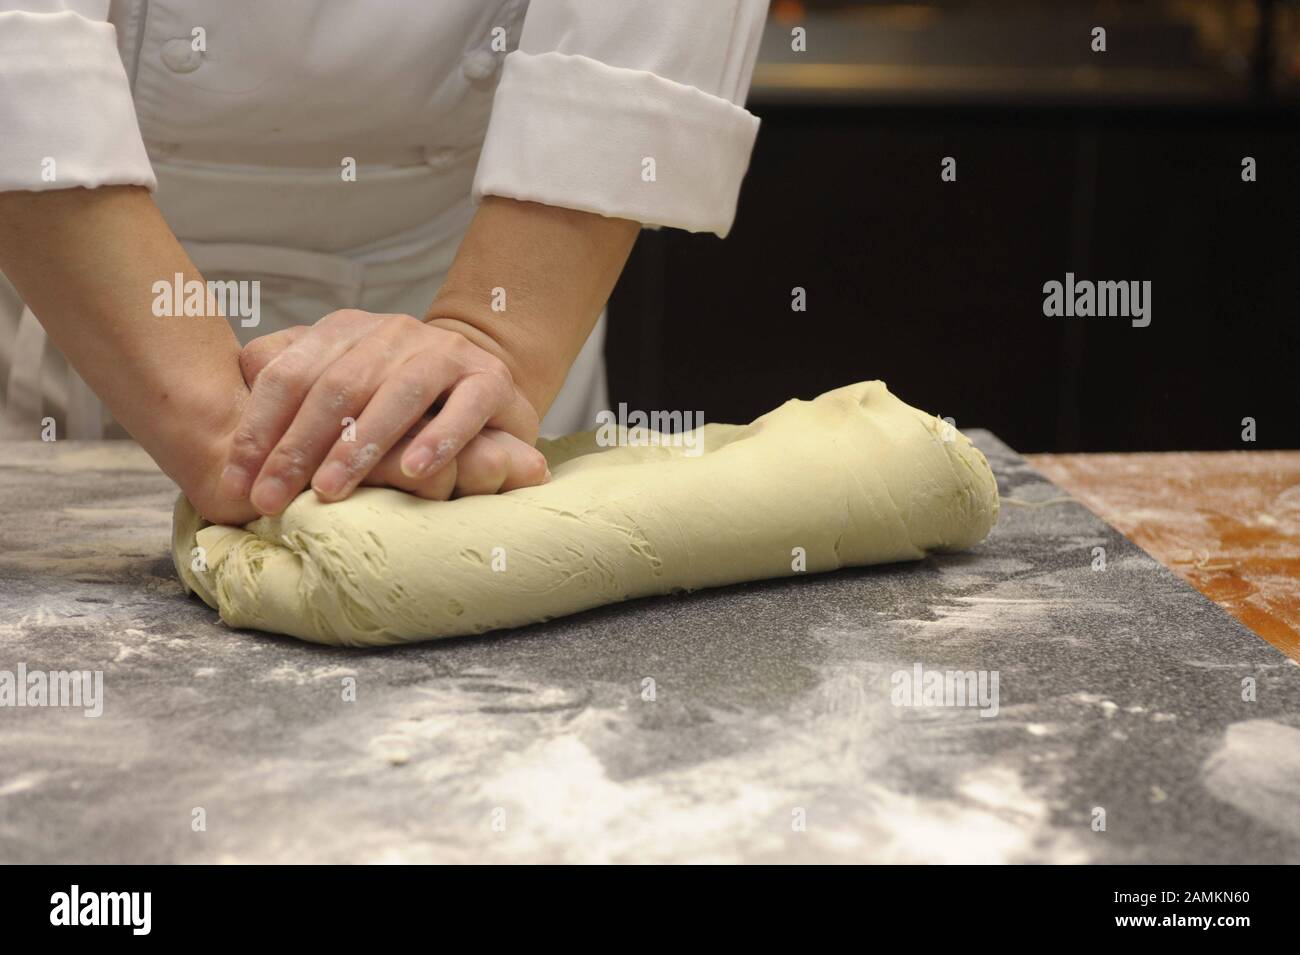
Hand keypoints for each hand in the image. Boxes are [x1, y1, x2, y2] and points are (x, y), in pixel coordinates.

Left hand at [219, 309, 546, 515]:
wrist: (483, 380)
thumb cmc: (394, 398)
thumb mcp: (339, 382)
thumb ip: (288, 382)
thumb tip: (226, 408)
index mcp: (345, 331)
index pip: (289, 375)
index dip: (258, 429)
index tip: (236, 484)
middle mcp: (393, 332)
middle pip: (337, 386)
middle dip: (298, 447)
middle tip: (272, 500)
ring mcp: (445, 353)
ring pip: (399, 393)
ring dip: (361, 445)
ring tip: (331, 490)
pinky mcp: (490, 379)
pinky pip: (465, 407)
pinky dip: (440, 438)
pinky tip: (414, 471)